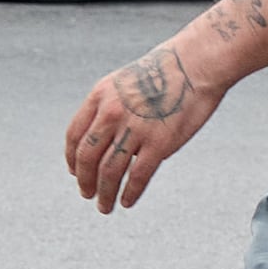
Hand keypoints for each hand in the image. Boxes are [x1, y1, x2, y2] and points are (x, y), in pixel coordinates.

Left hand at [64, 41, 216, 213]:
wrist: (196, 63)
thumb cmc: (165, 72)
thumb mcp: (124, 82)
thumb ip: (110, 108)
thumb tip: (105, 138)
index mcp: (100, 96)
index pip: (75, 135)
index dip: (72, 159)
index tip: (74, 172)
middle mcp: (112, 113)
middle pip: (87, 157)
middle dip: (84, 181)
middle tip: (87, 193)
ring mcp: (134, 129)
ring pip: (109, 172)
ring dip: (104, 193)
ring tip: (104, 205)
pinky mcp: (159, 143)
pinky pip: (138, 176)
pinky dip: (130, 193)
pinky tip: (127, 201)